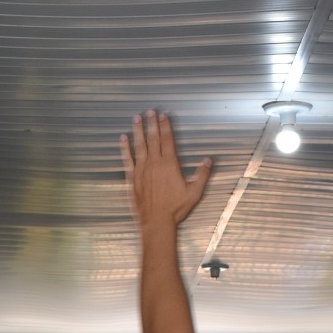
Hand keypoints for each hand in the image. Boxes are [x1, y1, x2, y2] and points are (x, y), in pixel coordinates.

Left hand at [120, 109, 211, 228]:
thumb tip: (208, 161)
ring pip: (139, 145)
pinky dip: (125, 148)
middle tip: (150, 111)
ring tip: (137, 118)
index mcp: (169, 164)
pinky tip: (123, 138)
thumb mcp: (194, 192)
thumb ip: (202, 175)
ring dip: (138, 130)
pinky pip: (127, 159)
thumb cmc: (175, 209)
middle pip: (153, 138)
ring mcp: (141, 169)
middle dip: (152, 123)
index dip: (166, 126)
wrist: (156, 221)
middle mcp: (154, 163)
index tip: (164, 116)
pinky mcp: (132, 177)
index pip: (167, 140)